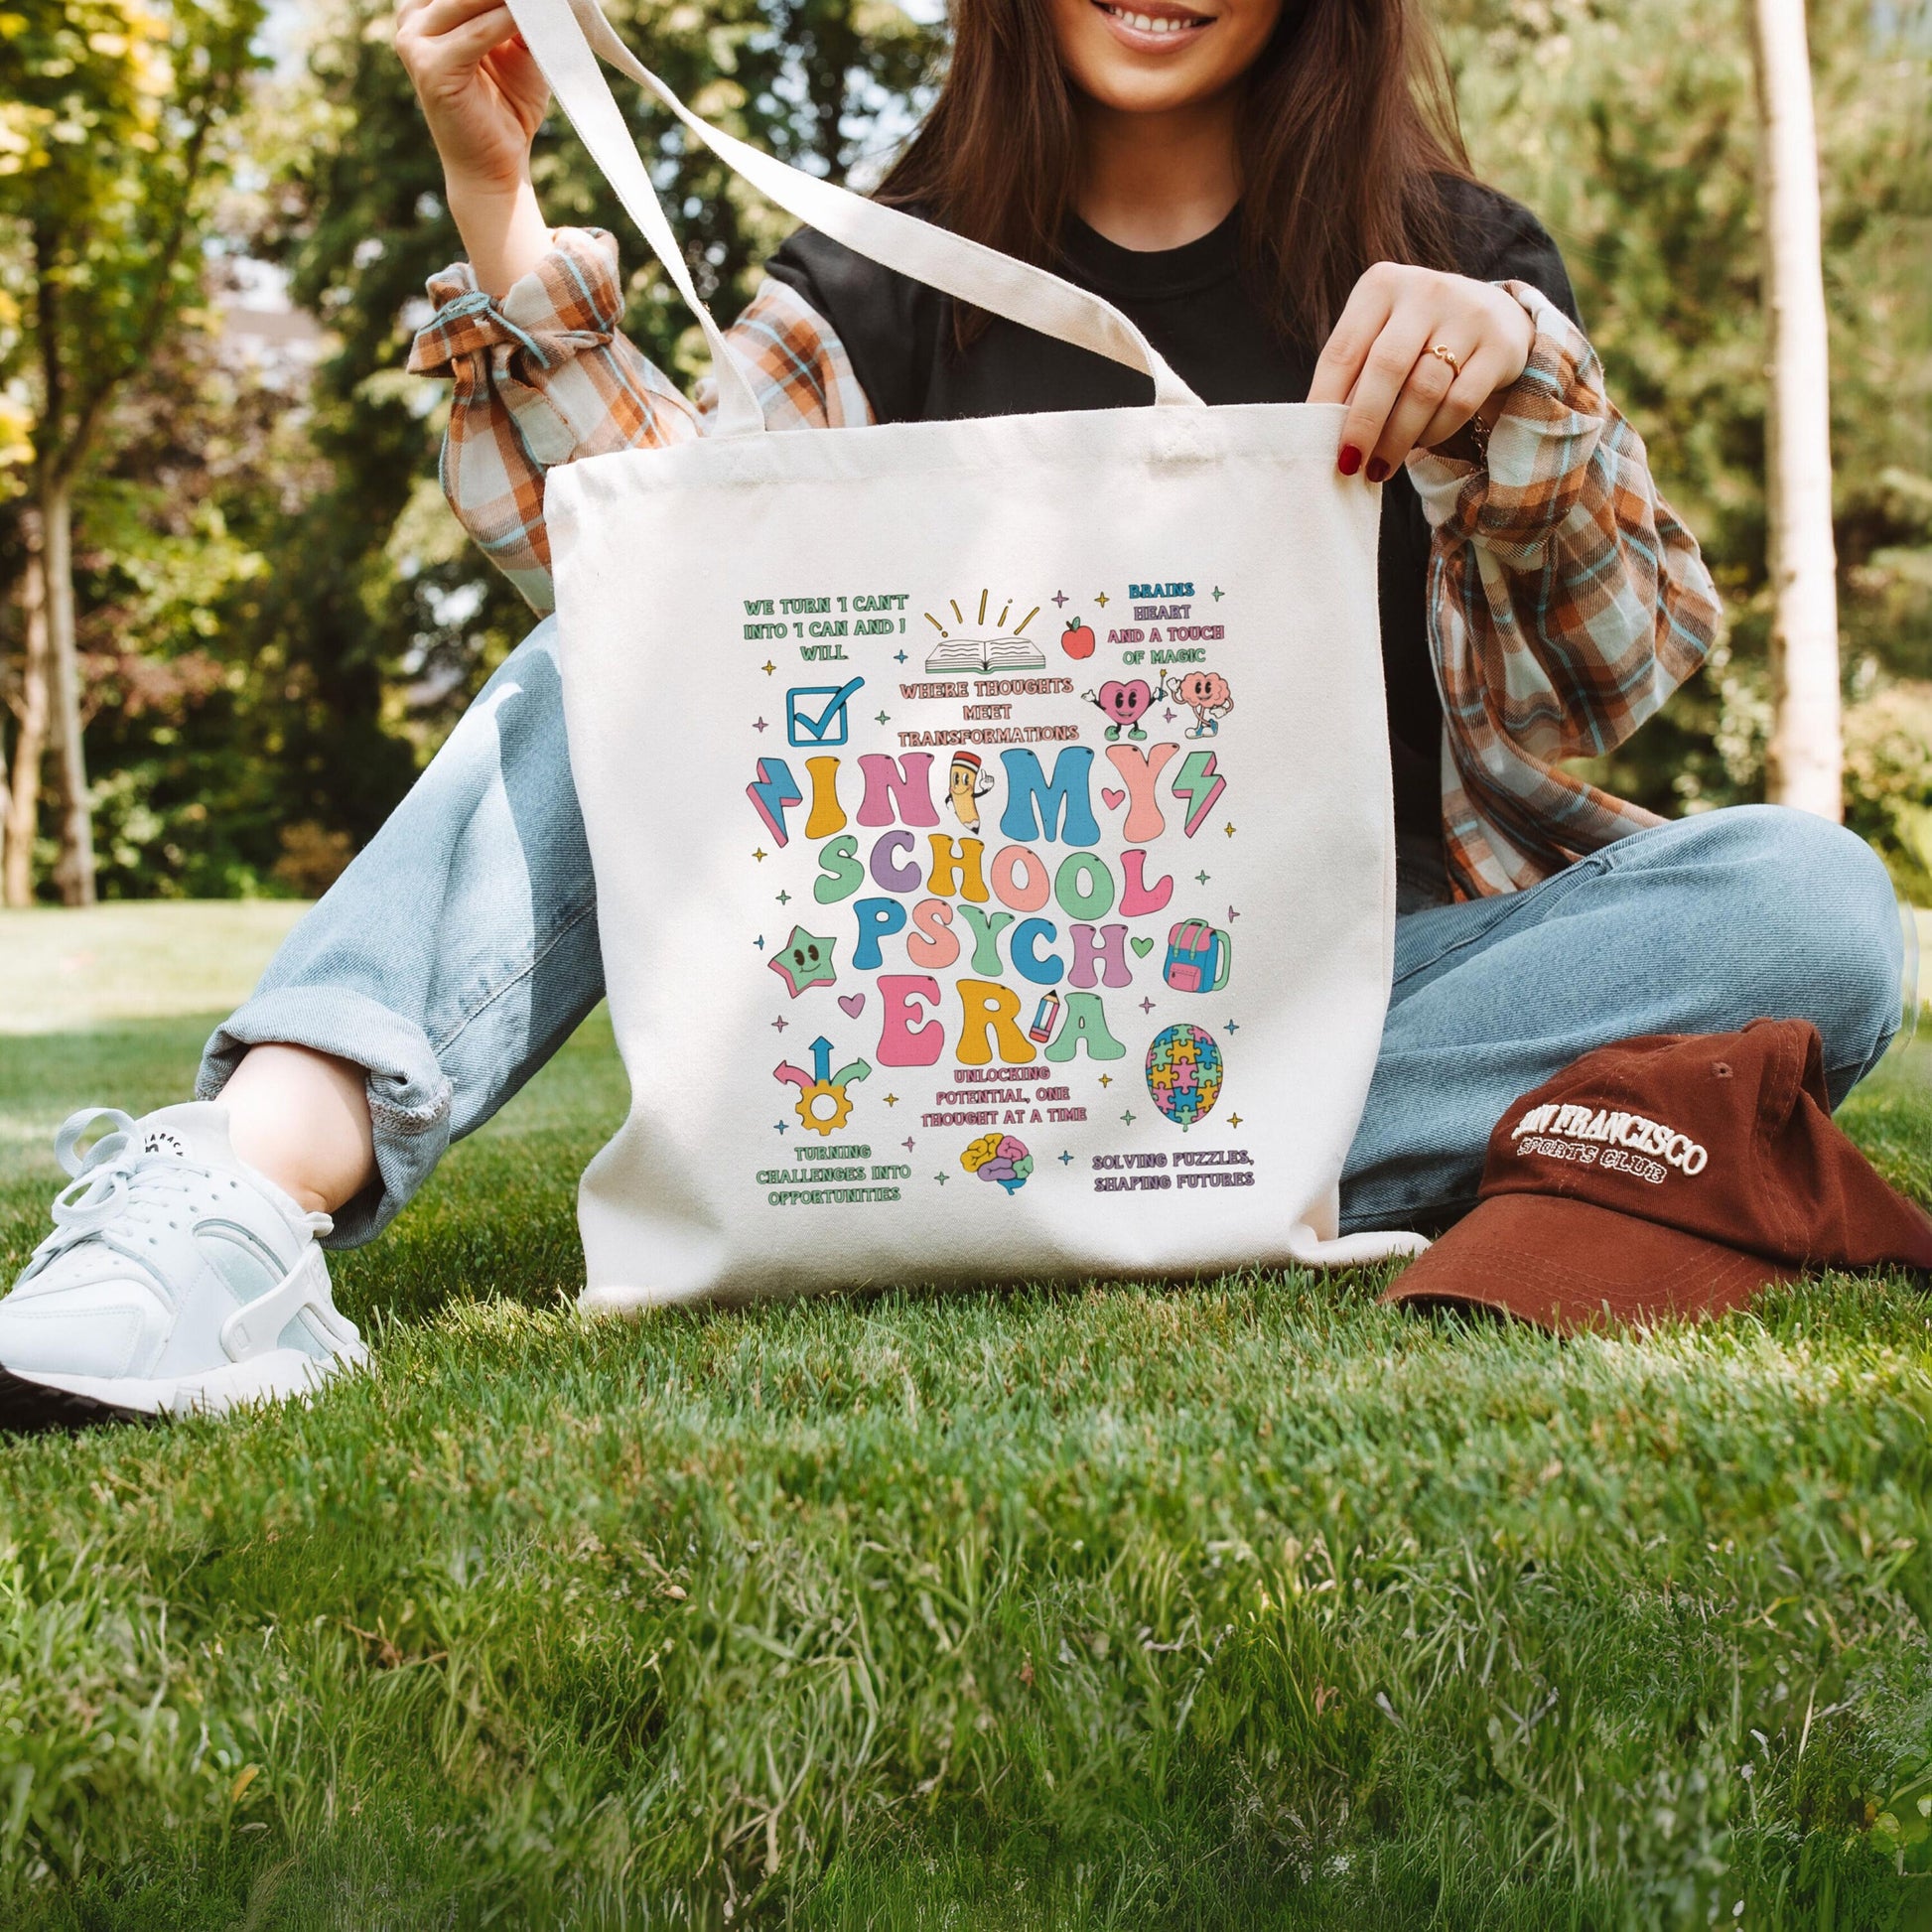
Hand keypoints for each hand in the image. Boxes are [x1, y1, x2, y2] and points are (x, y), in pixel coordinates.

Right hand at [395, 0, 553, 292]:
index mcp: (425, 9)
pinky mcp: (431, 68)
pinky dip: (509, 21)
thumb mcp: (515, 46)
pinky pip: (478, 33)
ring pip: (467, 0)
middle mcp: (412, 19)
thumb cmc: (508, 107)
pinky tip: (537, 16)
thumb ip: (516, 10)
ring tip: (548, 0)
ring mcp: (415, 43)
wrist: (495, 165)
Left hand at [1307, 263, 1534, 480]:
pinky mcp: (1499, 345)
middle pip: (1385, 368)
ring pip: (1424, 390)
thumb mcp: (1381, 337)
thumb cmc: (1418, 336)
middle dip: (1364, 425)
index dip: (1327, 401)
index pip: (1343, 350)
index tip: (1317, 442)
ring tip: (1381, 466)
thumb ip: (1354, 374)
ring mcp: (1467, 314)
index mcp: (1381, 285)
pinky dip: (1435, 431)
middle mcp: (1425, 290)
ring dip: (1397, 438)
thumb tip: (1323, 433)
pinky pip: (1459, 401)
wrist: (1493, 315)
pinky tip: (1421, 442)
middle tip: (1351, 464)